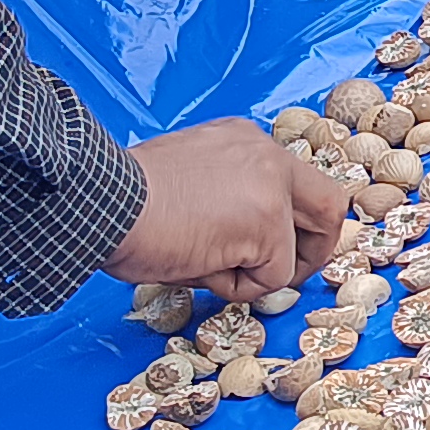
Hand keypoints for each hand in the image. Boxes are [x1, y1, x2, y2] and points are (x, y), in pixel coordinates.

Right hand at [103, 118, 350, 303]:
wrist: (101, 203)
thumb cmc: (123, 204)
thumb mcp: (187, 184)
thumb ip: (225, 198)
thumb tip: (248, 245)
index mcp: (244, 142)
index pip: (297, 180)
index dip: (297, 221)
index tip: (280, 246)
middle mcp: (266, 156)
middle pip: (329, 205)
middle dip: (316, 248)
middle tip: (286, 275)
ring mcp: (271, 189)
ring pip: (297, 249)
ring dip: (262, 273)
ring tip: (210, 266)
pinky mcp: (267, 224)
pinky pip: (272, 277)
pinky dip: (237, 287)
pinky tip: (198, 266)